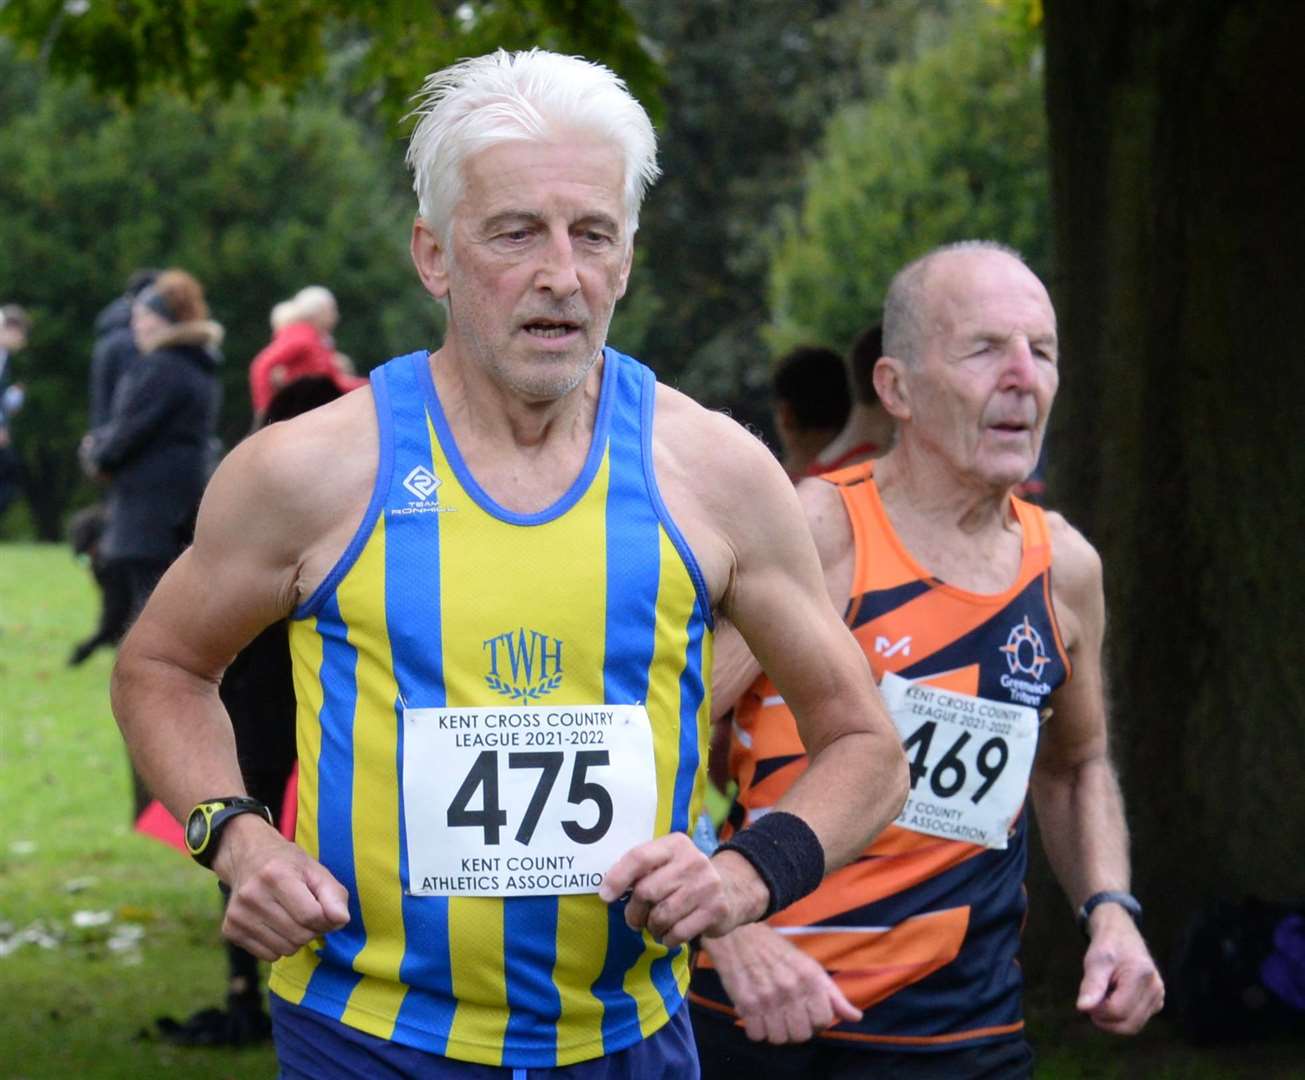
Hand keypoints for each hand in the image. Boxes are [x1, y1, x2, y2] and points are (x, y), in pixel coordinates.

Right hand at [213, 814, 349, 961]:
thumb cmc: (288, 865)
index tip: (325, 912)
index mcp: (277, 875)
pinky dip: (278, 946)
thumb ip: (334, 895)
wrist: (247, 858)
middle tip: (308, 914)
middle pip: (299, 936)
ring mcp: (238, 914)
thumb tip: (341, 920)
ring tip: (292, 918)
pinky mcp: (230, 930)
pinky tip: (276, 926)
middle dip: (312, 930)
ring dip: (296, 940)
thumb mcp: (316, 870)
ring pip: (284, 950)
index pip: (311, 915)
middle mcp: (252, 895)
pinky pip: (268, 956)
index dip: (326, 920)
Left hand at [599, 835, 765, 947]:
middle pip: (646, 891)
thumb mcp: (668, 862)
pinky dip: (668, 939)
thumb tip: (607, 890)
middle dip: (635, 912)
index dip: (618, 878)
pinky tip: (671, 934)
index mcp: (675, 844)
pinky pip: (678, 932)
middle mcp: (693, 861)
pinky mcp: (715, 910)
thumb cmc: (686, 877)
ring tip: (655, 926)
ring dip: (652, 927)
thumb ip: (642, 869)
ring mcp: (706, 885)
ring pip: (661, 915)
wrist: (734, 888)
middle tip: (635, 920)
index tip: (605, 896)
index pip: (639, 858)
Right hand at [705, 923, 861, 1042]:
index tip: (805, 1014)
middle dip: (794, 1030)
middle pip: (801, 1035)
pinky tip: (755, 1015)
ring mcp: (768, 997)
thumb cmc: (776, 951)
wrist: (739, 933)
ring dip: (774, 1031)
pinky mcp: (746, 1002)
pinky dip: (755, 1030)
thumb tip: (856, 1017)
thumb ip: (833, 994)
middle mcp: (791, 988)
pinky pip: (756, 1035)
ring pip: (778, 1039)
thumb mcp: (809, 966)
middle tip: (786, 1017)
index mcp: (810, 977)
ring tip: (770, 1016)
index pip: (823, 1021)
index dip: (815, 1022)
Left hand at [1076, 905, 1164, 1033]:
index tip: (1087, 997)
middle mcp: (1155, 989)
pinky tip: (1114, 998)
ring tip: (1103, 996)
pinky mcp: (1156, 1002)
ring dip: (1113, 1018)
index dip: (1097, 1010)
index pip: (1117, 1010)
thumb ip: (1091, 985)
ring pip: (1133, 1026)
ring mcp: (1158, 997)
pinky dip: (1122, 1016)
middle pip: (1128, 1025)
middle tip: (1093, 1000)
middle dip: (1105, 1018)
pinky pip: (1137, 1020)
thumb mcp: (1095, 960)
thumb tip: (1082, 1008)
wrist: (1121, 933)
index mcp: (1142, 976)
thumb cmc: (1107, 945)